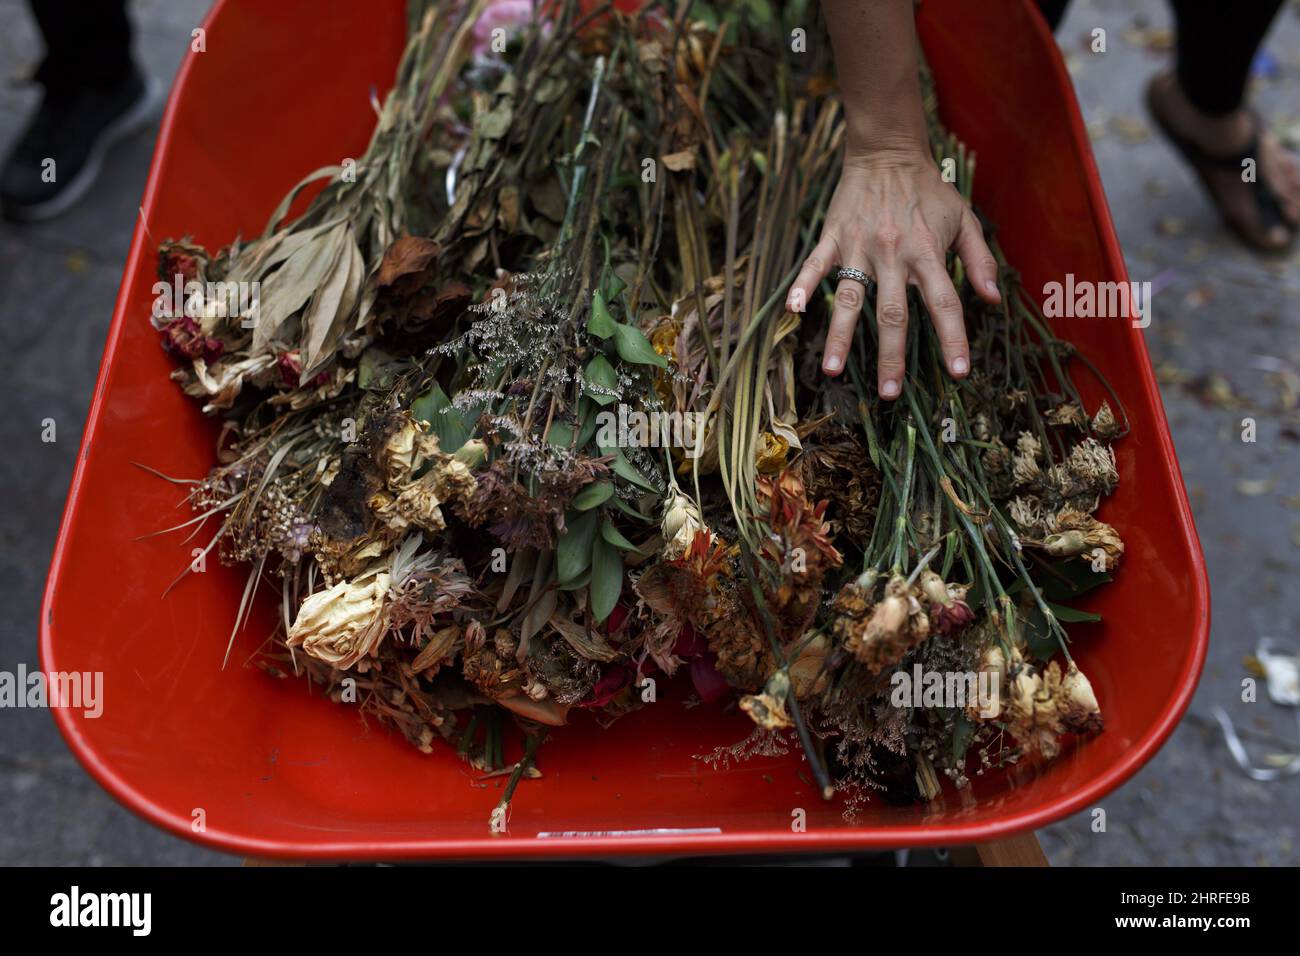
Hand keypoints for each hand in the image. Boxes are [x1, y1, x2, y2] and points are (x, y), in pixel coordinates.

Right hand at [786, 148, 1000, 397]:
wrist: (888, 151)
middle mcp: (893, 253)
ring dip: (839, 335)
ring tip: (832, 370)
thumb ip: (979, 260)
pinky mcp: (833, 236)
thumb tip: (993, 300)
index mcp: (928, 252)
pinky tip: (793, 311)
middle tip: (889, 394)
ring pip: (849, 297)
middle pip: (892, 313)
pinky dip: (803, 285)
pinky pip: (815, 264)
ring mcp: (859, 246)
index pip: (944, 303)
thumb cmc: (929, 191)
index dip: (953, 339)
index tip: (958, 373)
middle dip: (891, 355)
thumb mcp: (965, 219)